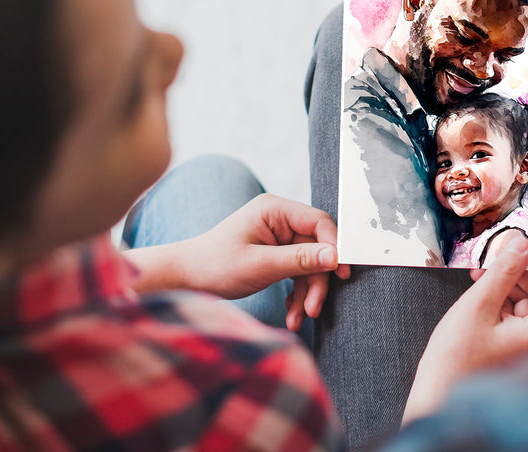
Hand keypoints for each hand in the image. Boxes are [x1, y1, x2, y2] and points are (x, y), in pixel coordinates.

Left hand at [126, 194, 349, 331]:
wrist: (185, 280)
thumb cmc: (214, 266)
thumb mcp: (260, 265)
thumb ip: (299, 260)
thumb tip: (335, 257)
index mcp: (275, 210)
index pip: (319, 222)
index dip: (335, 246)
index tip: (343, 273)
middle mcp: (279, 219)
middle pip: (317, 248)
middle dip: (316, 280)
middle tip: (314, 308)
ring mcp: (278, 236)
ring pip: (309, 264)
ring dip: (307, 293)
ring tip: (298, 318)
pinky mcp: (276, 253)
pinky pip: (297, 272)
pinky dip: (297, 293)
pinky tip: (292, 313)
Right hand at [403, 236, 527, 422]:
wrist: (436, 400)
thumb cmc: (455, 363)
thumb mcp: (477, 306)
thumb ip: (503, 272)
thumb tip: (522, 245)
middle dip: (527, 275)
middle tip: (501, 259)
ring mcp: (527, 349)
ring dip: (511, 286)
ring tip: (483, 274)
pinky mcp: (511, 351)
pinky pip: (516, 319)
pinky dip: (502, 302)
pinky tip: (481, 291)